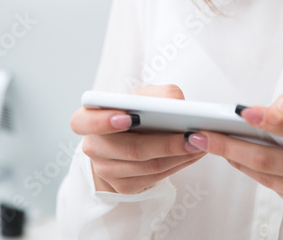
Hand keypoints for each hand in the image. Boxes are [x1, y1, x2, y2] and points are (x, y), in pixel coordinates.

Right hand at [70, 84, 206, 193]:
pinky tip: (193, 153)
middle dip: (165, 142)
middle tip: (191, 134)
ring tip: (200, 142)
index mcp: (87, 120)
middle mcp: (93, 148)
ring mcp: (106, 171)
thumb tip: (178, 105)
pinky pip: (155, 178)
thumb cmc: (136, 112)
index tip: (127, 117)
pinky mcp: (124, 187)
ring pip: (147, 166)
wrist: (131, 137)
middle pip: (130, 149)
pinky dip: (178, 164)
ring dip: (179, 155)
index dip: (103, 121)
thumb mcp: (143, 96)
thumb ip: (158, 94)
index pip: (82, 122)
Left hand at [185, 94, 282, 236]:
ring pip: (266, 177)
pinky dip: (256, 172)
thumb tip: (271, 107)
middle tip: (201, 134)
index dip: (270, 120)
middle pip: (269, 160)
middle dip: (229, 146)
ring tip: (210, 143)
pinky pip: (276, 188)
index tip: (243, 111)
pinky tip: (241, 158)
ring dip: (235, 159)